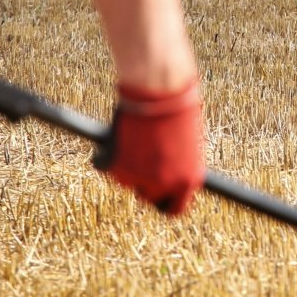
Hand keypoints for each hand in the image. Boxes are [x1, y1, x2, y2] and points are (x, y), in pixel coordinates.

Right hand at [95, 78, 203, 214]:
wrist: (160, 89)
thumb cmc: (177, 107)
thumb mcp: (185, 142)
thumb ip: (176, 164)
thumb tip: (165, 174)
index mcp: (189, 179)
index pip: (175, 208)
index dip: (165, 200)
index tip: (158, 192)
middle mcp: (167, 183)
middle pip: (149, 198)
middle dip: (143, 182)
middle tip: (141, 161)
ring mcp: (142, 177)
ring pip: (127, 181)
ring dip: (126, 165)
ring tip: (134, 137)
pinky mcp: (119, 166)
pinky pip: (108, 167)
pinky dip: (107, 156)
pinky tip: (117, 136)